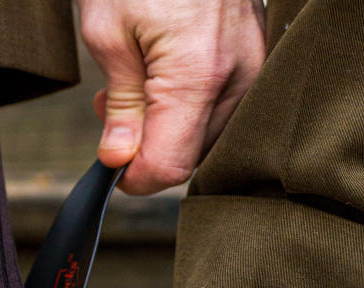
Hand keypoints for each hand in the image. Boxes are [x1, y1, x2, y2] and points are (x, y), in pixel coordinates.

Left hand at [80, 0, 264, 194]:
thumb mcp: (108, 34)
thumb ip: (121, 105)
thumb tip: (118, 159)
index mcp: (199, 75)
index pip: (171, 165)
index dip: (134, 178)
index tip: (108, 169)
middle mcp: (238, 76)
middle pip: (193, 155)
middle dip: (147, 149)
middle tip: (109, 114)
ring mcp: (253, 65)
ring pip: (209, 135)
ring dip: (166, 128)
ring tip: (131, 87)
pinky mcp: (255, 55)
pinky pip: (223, 105)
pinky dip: (187, 105)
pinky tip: (159, 77)